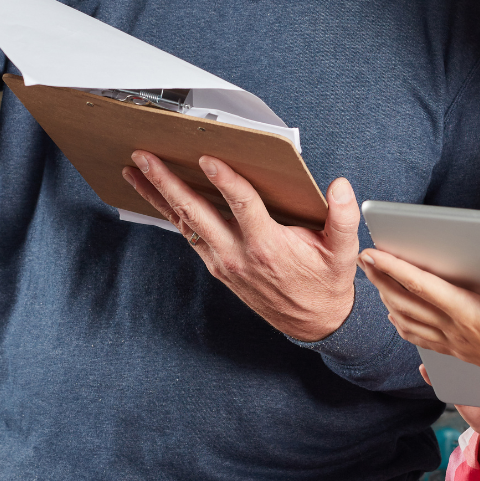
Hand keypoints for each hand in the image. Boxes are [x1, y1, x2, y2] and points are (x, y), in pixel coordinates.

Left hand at [122, 151, 358, 340]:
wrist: (314, 323)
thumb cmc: (326, 282)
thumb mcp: (344, 252)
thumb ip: (343, 217)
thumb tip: (339, 187)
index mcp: (268, 246)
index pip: (243, 206)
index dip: (226, 180)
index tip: (208, 157)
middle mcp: (238, 254)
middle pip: (196, 212)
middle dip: (168, 182)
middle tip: (145, 157)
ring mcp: (223, 262)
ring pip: (184, 223)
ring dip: (158, 196)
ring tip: (135, 171)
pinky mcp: (217, 266)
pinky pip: (188, 235)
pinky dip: (170, 214)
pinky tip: (156, 197)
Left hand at [362, 248, 479, 397]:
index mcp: (471, 316)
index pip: (424, 287)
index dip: (395, 268)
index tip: (372, 252)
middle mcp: (456, 331)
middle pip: (407, 301)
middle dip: (381, 278)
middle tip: (361, 258)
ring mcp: (455, 344)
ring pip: (409, 320)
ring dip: (386, 298)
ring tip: (372, 280)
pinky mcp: (459, 352)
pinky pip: (420, 337)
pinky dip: (401, 323)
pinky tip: (396, 317)